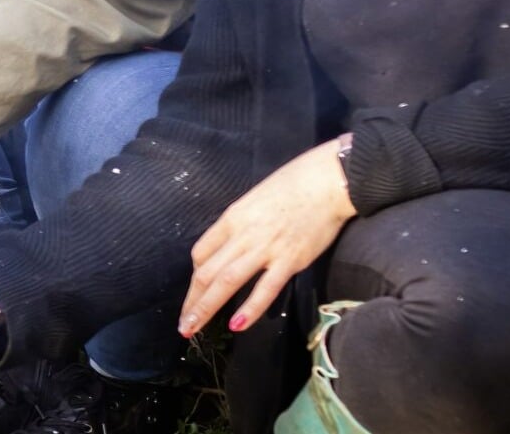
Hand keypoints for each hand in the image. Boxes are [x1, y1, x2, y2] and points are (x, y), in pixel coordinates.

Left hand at [180, 136, 355, 336]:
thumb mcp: (254, 200)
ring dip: (206, 308)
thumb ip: (240, 224)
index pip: (201, 252)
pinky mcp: (290, 261)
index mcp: (231, 218)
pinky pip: (266, 288)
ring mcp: (265, 249)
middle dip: (192, 301)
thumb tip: (232, 245)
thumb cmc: (292, 186)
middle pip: (206, 272)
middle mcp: (242, 235)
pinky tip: (236, 325)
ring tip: (194, 328)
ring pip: (227, 282)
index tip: (195, 292)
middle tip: (183, 324)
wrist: (326, 182)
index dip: (195, 276)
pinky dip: (250, 308)